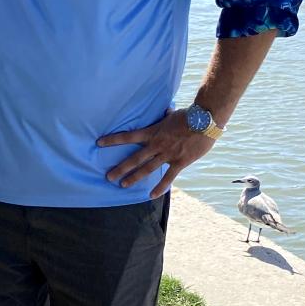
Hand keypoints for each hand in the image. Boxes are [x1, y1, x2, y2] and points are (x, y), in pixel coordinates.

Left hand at [98, 108, 215, 198]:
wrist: (205, 121)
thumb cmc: (189, 116)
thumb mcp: (171, 115)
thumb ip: (165, 116)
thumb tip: (164, 111)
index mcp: (152, 132)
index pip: (128, 136)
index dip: (113, 140)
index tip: (99, 143)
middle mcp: (157, 145)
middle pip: (134, 158)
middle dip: (120, 168)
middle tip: (108, 177)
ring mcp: (167, 154)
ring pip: (147, 169)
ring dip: (134, 178)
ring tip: (122, 185)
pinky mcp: (180, 162)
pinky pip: (168, 177)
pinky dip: (160, 187)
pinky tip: (151, 195)